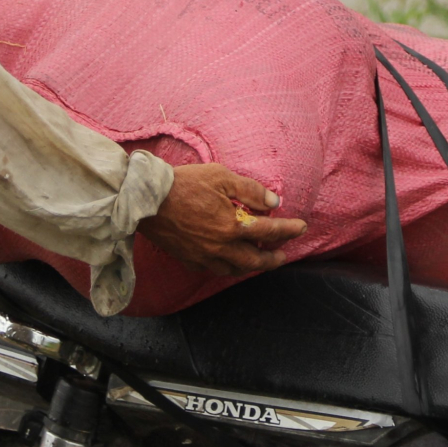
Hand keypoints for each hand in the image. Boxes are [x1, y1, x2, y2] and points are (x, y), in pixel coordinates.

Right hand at [138, 163, 306, 277]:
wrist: (146, 199)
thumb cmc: (183, 183)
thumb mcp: (220, 176)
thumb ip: (250, 190)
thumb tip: (274, 203)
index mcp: (231, 226)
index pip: (268, 232)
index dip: (288, 230)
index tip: (301, 227)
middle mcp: (220, 247)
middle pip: (254, 261)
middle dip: (272, 259)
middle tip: (283, 255)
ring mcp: (203, 256)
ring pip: (234, 270)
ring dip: (251, 266)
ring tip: (259, 260)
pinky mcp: (189, 259)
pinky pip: (214, 269)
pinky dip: (228, 267)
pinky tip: (230, 260)